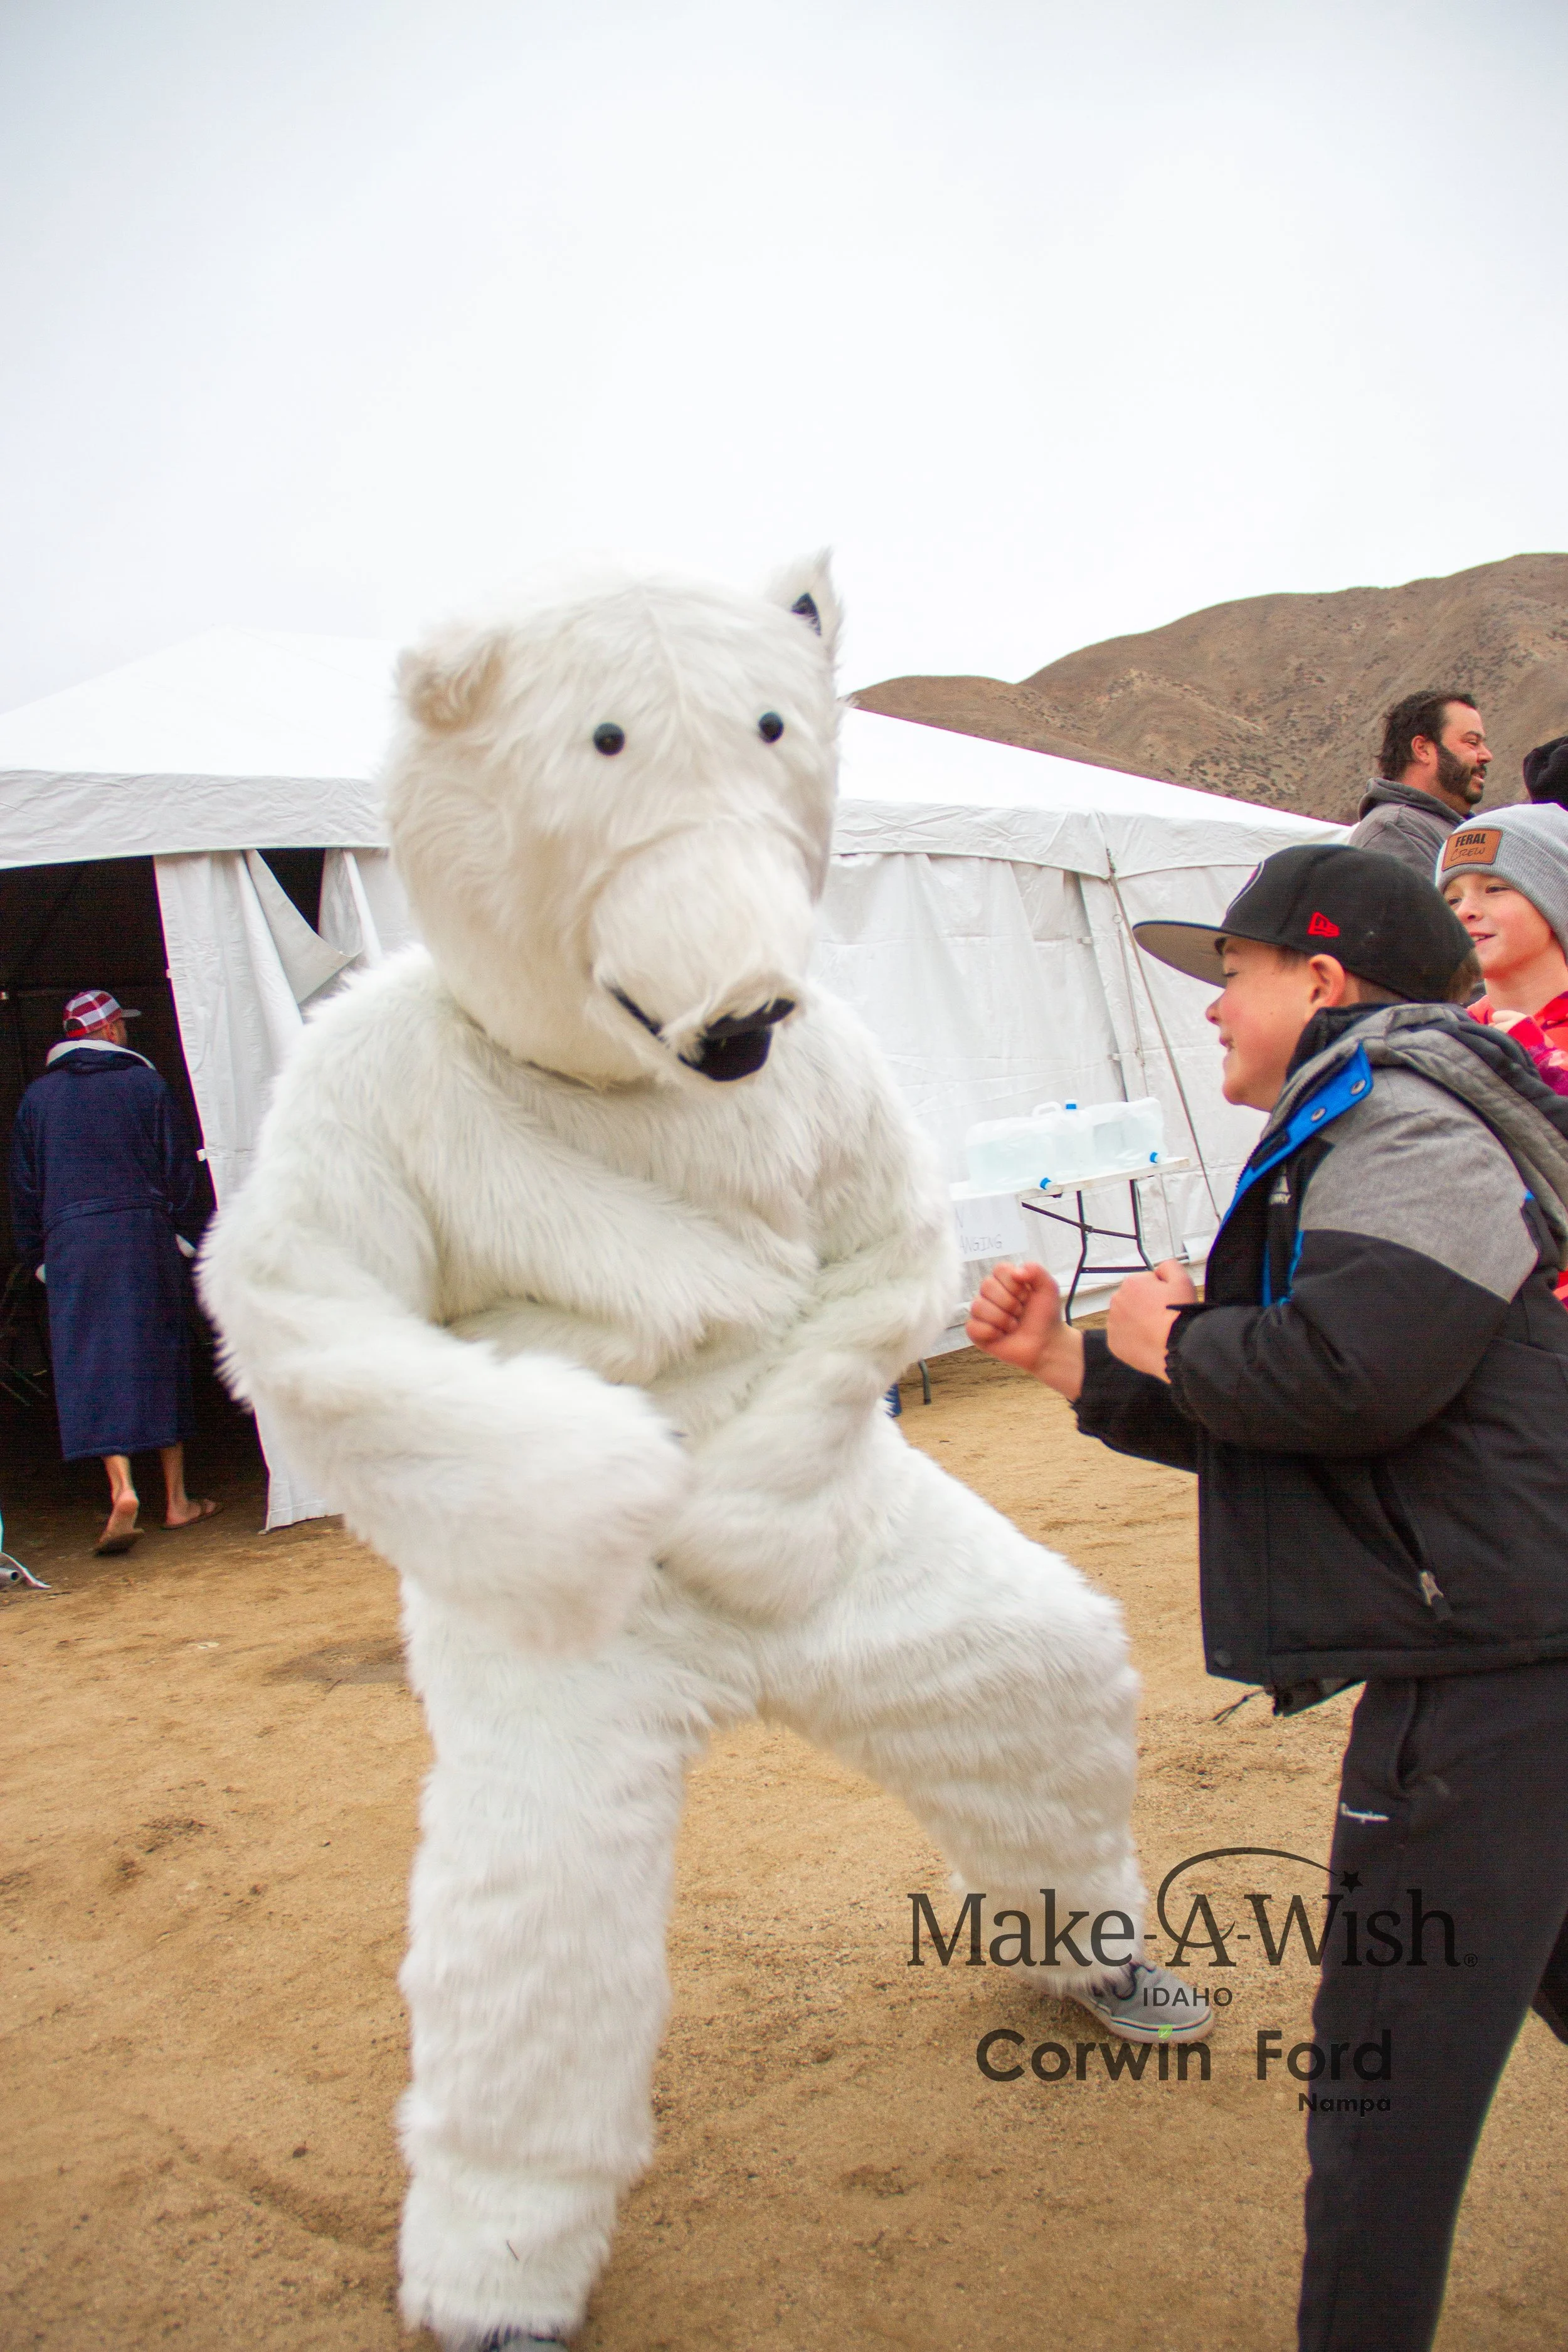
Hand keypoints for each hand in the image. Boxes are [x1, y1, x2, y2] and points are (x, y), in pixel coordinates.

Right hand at [966, 1261, 1083, 1399]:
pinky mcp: (976, 1331)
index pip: (999, 1269)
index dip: (1014, 1285)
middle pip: (987, 1286)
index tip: (1027, 1296)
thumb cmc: (1045, 1316)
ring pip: (978, 1306)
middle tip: (1020, 1313)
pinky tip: (1002, 1335)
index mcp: (1005, 1280)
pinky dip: (991, 1333)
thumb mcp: (1048, 1288)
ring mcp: (982, 1313)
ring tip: (1013, 1325)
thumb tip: (1016, 1271)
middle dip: (1010, 1303)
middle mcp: (990, 1294)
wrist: (1046, 1344)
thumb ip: (1036, 1270)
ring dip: (1002, 1319)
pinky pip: (972, 1326)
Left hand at [1105, 1259, 1197, 1381]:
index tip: (1167, 1302)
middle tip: (1162, 1317)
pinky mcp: (1113, 1342)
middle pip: (1133, 1300)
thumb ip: (1168, 1266)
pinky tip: (1147, 1340)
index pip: (1144, 1283)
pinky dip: (1133, 1338)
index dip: (1159, 1292)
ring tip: (1155, 1330)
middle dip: (1145, 1306)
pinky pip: (1123, 1337)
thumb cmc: (1180, 1314)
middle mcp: (1117, 1300)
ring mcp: (1113, 1323)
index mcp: (1131, 1283)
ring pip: (1126, 1318)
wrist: (1178, 1346)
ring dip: (1137, 1321)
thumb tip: (1159, 1269)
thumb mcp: (1182, 1280)